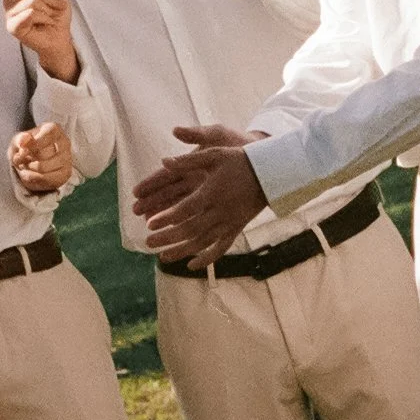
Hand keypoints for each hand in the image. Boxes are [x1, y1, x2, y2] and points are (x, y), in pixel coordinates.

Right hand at [3, 0, 79, 83]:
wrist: (60, 35)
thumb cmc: (56, 13)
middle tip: (55, 10)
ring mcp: (9, 13)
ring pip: (33, 0)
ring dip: (49, 10)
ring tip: (49, 18)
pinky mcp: (12, 26)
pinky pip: (30, 13)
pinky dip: (44, 18)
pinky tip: (43, 24)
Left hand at [9, 121, 73, 196]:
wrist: (32, 162)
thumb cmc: (26, 148)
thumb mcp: (18, 141)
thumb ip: (19, 140)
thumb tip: (24, 141)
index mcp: (54, 129)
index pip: (48, 134)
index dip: (34, 144)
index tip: (23, 149)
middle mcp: (64, 142)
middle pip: (41, 154)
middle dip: (26, 159)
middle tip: (21, 160)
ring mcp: (67, 159)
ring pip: (43, 168)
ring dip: (29, 170)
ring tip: (26, 166)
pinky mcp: (66, 173)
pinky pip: (48, 180)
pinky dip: (34, 179)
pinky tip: (30, 175)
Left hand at [134, 125, 265, 263]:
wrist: (271, 172)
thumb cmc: (240, 160)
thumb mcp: (215, 154)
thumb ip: (188, 160)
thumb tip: (163, 162)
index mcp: (212, 192)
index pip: (184, 210)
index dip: (166, 218)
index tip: (150, 224)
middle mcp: (220, 211)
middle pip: (190, 230)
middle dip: (168, 238)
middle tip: (149, 242)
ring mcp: (229, 222)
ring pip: (203, 242)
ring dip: (182, 251)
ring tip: (162, 257)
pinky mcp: (237, 228)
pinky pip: (221, 248)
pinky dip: (207, 258)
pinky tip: (192, 265)